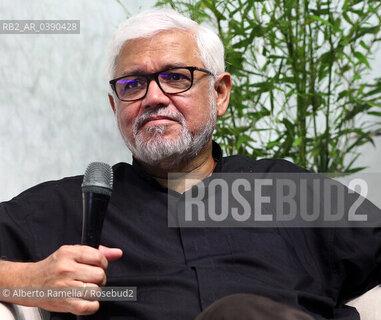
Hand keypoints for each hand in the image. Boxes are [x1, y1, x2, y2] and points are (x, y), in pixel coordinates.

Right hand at [6, 245, 122, 314]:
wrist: (29, 283)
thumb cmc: (53, 267)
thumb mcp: (72, 253)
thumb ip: (96, 252)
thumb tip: (117, 253)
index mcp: (69, 253)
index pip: (98, 257)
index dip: (103, 263)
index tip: (98, 266)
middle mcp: (66, 268)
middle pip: (99, 274)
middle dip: (100, 278)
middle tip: (92, 279)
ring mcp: (64, 286)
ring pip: (95, 290)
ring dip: (95, 291)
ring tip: (87, 289)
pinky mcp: (63, 302)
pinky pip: (87, 306)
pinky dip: (92, 305)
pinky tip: (88, 300)